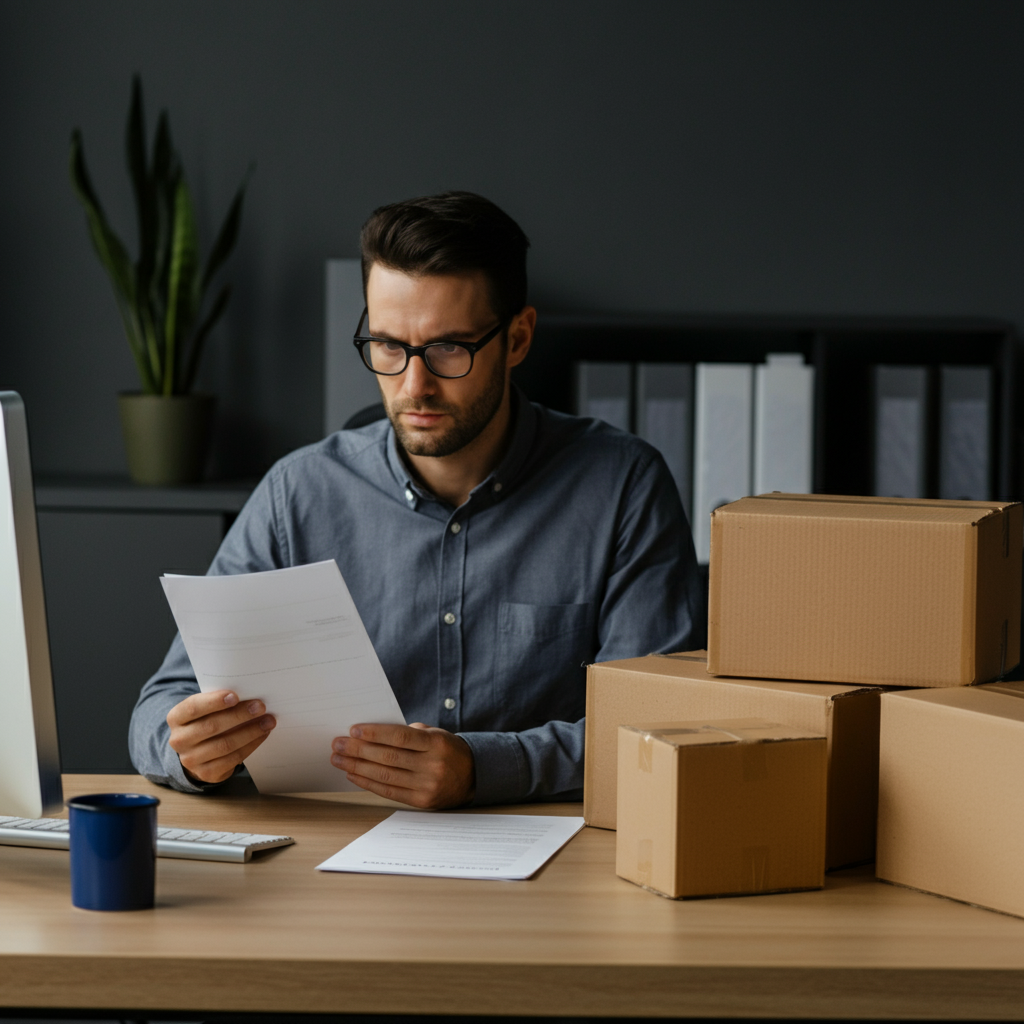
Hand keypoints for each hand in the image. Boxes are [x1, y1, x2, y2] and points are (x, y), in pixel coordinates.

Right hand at [167, 690, 275, 784]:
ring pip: (225, 744)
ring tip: (268, 721)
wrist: (196, 752)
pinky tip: (262, 735)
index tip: (236, 696)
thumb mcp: (205, 710)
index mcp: (176, 718)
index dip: (214, 701)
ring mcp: (191, 760)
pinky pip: (232, 759)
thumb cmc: (205, 722)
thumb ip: (218, 702)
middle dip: (239, 715)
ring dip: (250, 731)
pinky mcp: (206, 773)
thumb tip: (249, 695)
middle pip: (212, 726)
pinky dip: (251, 745)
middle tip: (260, 707)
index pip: (193, 707)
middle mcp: (179, 740)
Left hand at [331, 722, 474, 808]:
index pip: (400, 737)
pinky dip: (368, 783)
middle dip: (359, 750)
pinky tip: (354, 774)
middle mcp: (432, 765)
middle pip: (388, 757)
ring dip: (357, 767)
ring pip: (385, 776)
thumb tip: (372, 734)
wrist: (473, 776)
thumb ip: (408, 734)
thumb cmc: (447, 750)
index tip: (354, 730)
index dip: (375, 733)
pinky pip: (389, 792)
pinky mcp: (421, 801)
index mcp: (436, 743)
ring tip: (339, 759)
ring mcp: (427, 785)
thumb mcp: (435, 734)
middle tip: (338, 744)